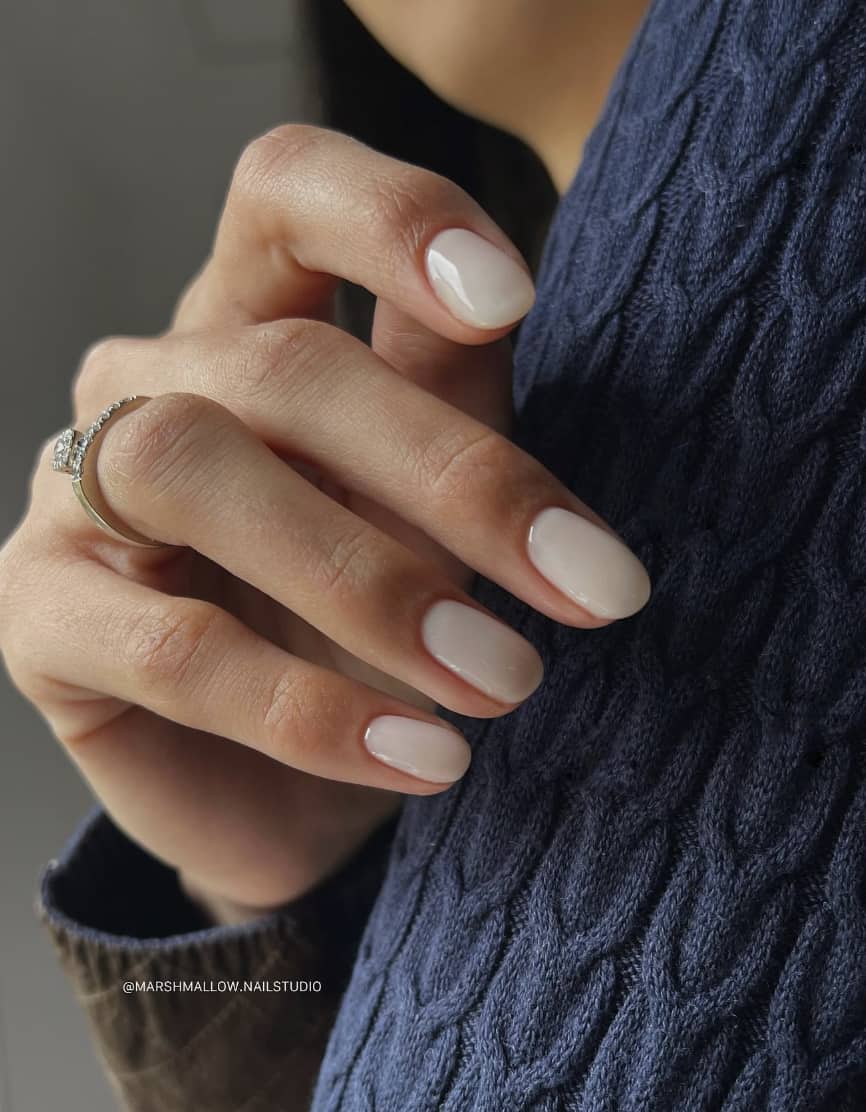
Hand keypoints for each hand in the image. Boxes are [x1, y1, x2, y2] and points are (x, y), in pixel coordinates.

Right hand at [0, 126, 649, 921]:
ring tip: (503, 680)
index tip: (515, 301)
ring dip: (374, 586)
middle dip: (453, 476)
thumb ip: (454, 403)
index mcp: (249, 322)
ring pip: (196, 473)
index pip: (286, 192)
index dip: (390, 216)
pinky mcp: (41, 618)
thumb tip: (506, 307)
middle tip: (591, 585)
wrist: (293, 789)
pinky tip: (421, 756)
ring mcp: (74, 495)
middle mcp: (150, 385)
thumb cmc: (373, 624)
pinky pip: (170, 649)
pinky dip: (308, 707)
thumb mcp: (432, 503)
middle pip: (282, 364)